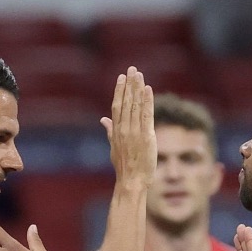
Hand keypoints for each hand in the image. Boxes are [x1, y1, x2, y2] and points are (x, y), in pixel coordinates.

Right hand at [102, 66, 154, 189]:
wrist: (131, 181)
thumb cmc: (124, 167)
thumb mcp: (114, 147)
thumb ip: (109, 131)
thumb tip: (103, 120)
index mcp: (116, 131)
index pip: (117, 106)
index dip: (119, 90)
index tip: (122, 77)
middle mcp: (123, 129)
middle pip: (126, 102)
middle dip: (129, 84)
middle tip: (132, 69)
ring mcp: (134, 132)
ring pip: (135, 105)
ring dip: (137, 88)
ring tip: (139, 74)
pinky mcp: (146, 136)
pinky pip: (146, 115)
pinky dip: (147, 101)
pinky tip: (148, 89)